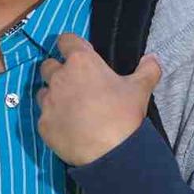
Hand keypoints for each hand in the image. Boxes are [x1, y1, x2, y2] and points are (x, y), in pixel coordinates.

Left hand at [35, 33, 159, 165]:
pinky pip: (44, 117)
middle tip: (75, 84)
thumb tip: (152, 59)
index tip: (79, 55)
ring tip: (70, 107)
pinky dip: (53, 120)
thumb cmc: (124, 114)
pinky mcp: (43, 125)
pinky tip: (67, 127)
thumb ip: (147, 70)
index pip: (66, 41)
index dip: (71, 46)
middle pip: (48, 65)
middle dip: (58, 71)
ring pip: (42, 91)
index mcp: (81, 62)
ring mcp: (48, 102)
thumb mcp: (141, 89)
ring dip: (52, 95)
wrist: (110, 152)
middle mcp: (59, 78)